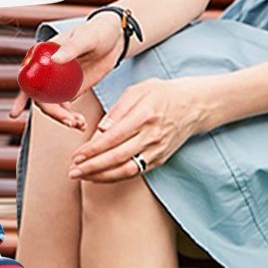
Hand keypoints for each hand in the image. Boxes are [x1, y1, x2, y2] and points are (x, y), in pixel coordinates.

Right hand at [8, 13, 124, 129]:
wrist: (114, 39)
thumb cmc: (97, 32)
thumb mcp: (85, 37)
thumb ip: (71, 48)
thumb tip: (55, 59)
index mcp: (42, 56)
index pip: (28, 79)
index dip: (21, 96)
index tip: (16, 113)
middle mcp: (47, 72)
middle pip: (40, 97)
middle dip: (52, 112)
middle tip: (69, 121)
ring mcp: (58, 83)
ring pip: (53, 106)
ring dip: (62, 118)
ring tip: (78, 124)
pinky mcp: (71, 90)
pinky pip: (66, 108)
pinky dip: (71, 117)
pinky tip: (81, 123)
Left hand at [66, 77, 204, 181]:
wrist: (194, 105)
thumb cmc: (162, 94)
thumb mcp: (139, 90)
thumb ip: (118, 109)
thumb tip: (101, 129)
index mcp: (144, 115)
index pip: (114, 137)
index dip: (93, 149)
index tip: (76, 155)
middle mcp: (152, 136)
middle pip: (118, 157)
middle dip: (92, 167)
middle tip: (72, 171)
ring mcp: (157, 150)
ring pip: (126, 169)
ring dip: (101, 176)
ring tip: (81, 176)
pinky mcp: (159, 159)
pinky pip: (135, 172)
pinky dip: (115, 177)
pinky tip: (98, 176)